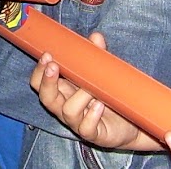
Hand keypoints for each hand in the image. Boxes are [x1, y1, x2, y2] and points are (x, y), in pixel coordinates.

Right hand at [29, 32, 159, 150]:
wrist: (131, 124)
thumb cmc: (109, 97)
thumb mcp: (101, 75)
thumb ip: (96, 57)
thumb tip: (95, 37)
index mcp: (63, 91)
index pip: (40, 83)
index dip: (39, 71)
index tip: (47, 55)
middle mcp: (66, 107)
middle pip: (46, 98)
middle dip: (47, 81)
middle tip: (54, 66)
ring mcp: (78, 122)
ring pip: (68, 111)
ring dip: (79, 96)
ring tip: (92, 89)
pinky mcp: (93, 134)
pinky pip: (86, 128)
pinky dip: (91, 115)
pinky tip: (100, 105)